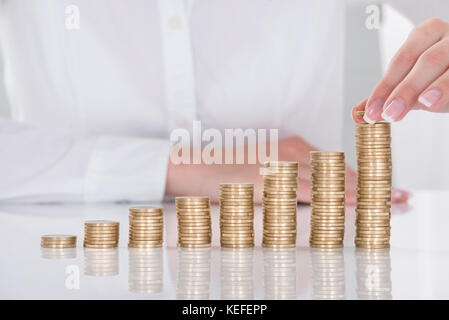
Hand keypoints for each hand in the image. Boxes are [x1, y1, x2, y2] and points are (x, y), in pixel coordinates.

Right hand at [165, 136, 407, 203]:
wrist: (196, 166)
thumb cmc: (228, 170)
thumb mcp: (265, 168)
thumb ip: (291, 178)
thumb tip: (313, 195)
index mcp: (293, 147)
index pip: (335, 166)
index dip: (362, 178)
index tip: (385, 188)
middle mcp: (292, 152)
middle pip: (340, 173)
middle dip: (373, 187)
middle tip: (401, 197)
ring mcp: (281, 164)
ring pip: (329, 182)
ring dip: (362, 196)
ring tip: (389, 204)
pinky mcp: (270, 179)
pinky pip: (308, 192)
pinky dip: (333, 200)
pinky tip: (351, 207)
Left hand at [353, 18, 448, 122]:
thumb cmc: (437, 73)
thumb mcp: (411, 81)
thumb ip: (386, 96)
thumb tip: (358, 113)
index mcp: (426, 34)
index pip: (401, 60)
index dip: (384, 87)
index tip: (371, 112)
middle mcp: (448, 36)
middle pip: (426, 61)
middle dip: (406, 90)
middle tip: (391, 114)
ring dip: (438, 87)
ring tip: (425, 103)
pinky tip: (440, 103)